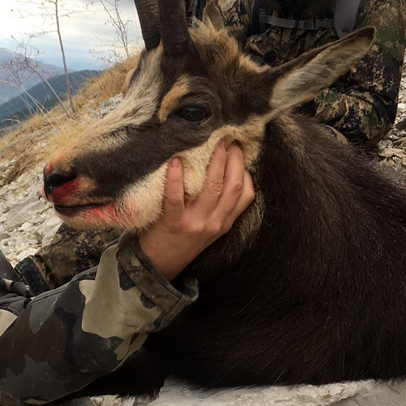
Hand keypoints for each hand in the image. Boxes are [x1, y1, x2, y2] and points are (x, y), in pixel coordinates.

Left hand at [139, 142, 253, 280]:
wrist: (159, 266)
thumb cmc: (182, 239)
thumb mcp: (209, 227)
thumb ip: (218, 206)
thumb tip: (221, 171)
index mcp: (225, 223)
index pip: (246, 194)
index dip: (245, 169)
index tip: (240, 150)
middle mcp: (215, 223)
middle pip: (232, 186)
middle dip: (233, 159)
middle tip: (228, 139)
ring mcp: (196, 223)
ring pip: (212, 188)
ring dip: (214, 162)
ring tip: (212, 143)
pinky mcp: (173, 223)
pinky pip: (176, 198)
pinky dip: (175, 179)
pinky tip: (174, 162)